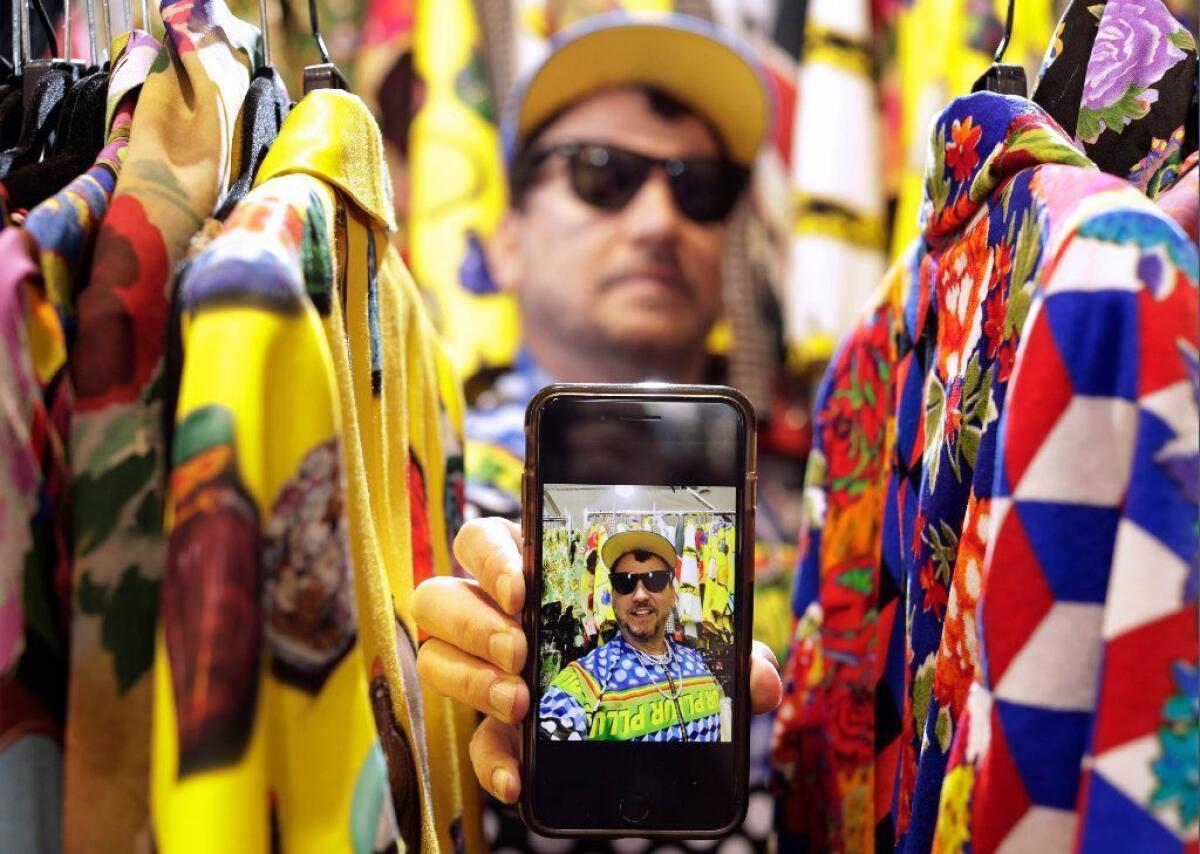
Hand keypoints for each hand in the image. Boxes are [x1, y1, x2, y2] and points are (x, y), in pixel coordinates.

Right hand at [413, 517, 782, 803]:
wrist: (630, 718)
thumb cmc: (646, 648)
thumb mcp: (688, 642)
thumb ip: (722, 652)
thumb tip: (762, 682)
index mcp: (528, 567)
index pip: (482, 540)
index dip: (491, 557)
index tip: (521, 585)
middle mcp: (489, 611)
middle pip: (441, 597)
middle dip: (476, 624)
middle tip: (520, 651)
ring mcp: (479, 666)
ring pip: (436, 658)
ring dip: (471, 681)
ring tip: (520, 702)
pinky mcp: (485, 724)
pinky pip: (468, 739)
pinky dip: (489, 760)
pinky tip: (517, 778)